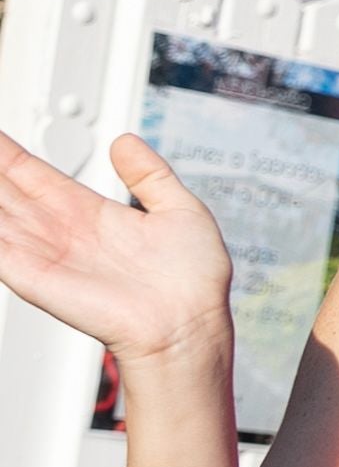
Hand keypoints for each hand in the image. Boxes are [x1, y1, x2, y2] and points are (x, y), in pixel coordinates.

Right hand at [0, 129, 234, 366]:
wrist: (187, 325)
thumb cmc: (193, 282)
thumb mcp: (180, 210)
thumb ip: (150, 174)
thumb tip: (125, 142)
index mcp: (90, 214)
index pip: (35, 176)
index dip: (9, 155)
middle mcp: (61, 232)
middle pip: (6, 190)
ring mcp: (43, 253)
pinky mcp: (32, 276)